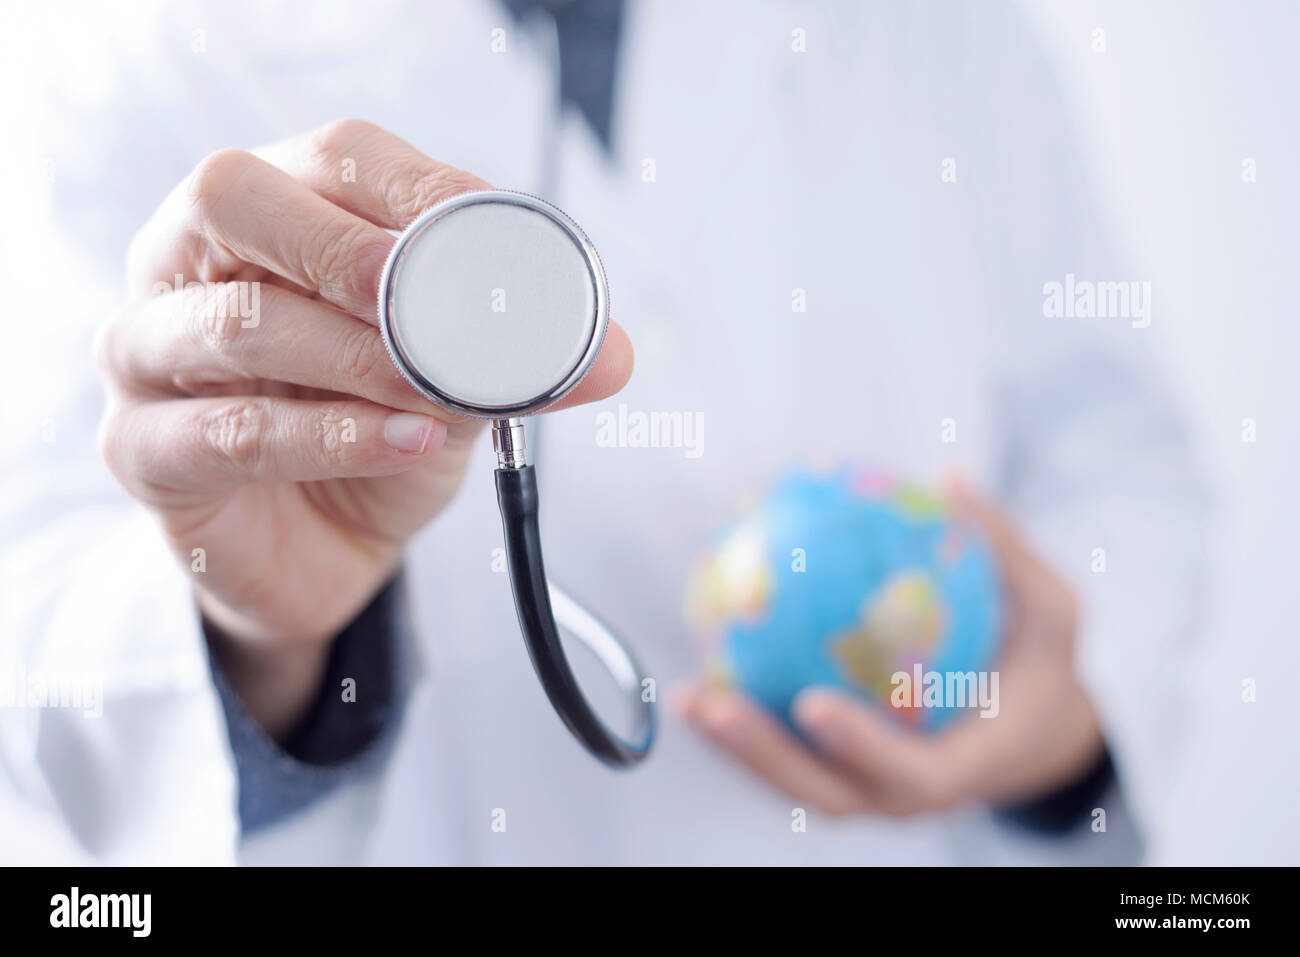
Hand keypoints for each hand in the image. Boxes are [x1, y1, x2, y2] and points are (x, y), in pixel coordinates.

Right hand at [95, 119, 632, 735]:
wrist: (322, 550)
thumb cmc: (375, 436)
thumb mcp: (455, 387)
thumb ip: (516, 360)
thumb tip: (613, 355)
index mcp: (274, 217)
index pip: (333, 157)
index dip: (417, 189)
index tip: (494, 237)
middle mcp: (192, 264)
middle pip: (234, 200)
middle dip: (341, 245)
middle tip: (417, 291)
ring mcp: (151, 354)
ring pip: (235, 324)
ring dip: (354, 357)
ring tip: (433, 393)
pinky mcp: (143, 450)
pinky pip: (233, 431)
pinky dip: (332, 437)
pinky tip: (407, 443)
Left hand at [676, 478, 1103, 816]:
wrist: (1032, 730)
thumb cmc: (1042, 665)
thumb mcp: (1053, 610)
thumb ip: (1007, 553)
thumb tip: (950, 477)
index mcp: (967, 766)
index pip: (911, 774)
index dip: (860, 748)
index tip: (811, 703)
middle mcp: (909, 792)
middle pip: (827, 792)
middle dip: (762, 757)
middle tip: (711, 702)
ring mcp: (870, 789)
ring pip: (794, 782)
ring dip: (735, 748)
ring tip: (685, 694)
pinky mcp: (841, 772)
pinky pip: (788, 751)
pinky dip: (746, 721)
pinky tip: (704, 668)